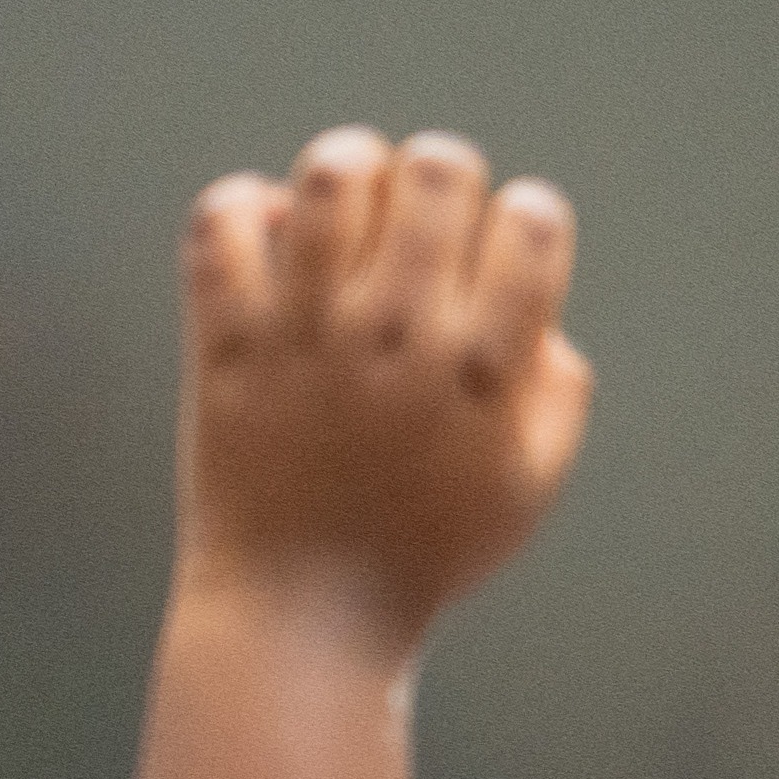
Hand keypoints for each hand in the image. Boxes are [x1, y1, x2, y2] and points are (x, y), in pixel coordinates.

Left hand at [173, 126, 588, 646]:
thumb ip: (558, 390)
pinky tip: (270, 236)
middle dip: (443, 177)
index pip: (534, 222)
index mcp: (487, 370)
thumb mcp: (531, 484)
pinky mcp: (228, 340)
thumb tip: (538, 312)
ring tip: (347, 202)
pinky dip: (243, 206)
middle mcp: (402, 337)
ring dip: (350, 168)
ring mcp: (308, 334)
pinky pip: (221, 224)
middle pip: (437, 170)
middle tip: (425, 217)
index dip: (529, 217)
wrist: (305, 610)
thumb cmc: (427, 546)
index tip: (505, 250)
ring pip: (331, 176)